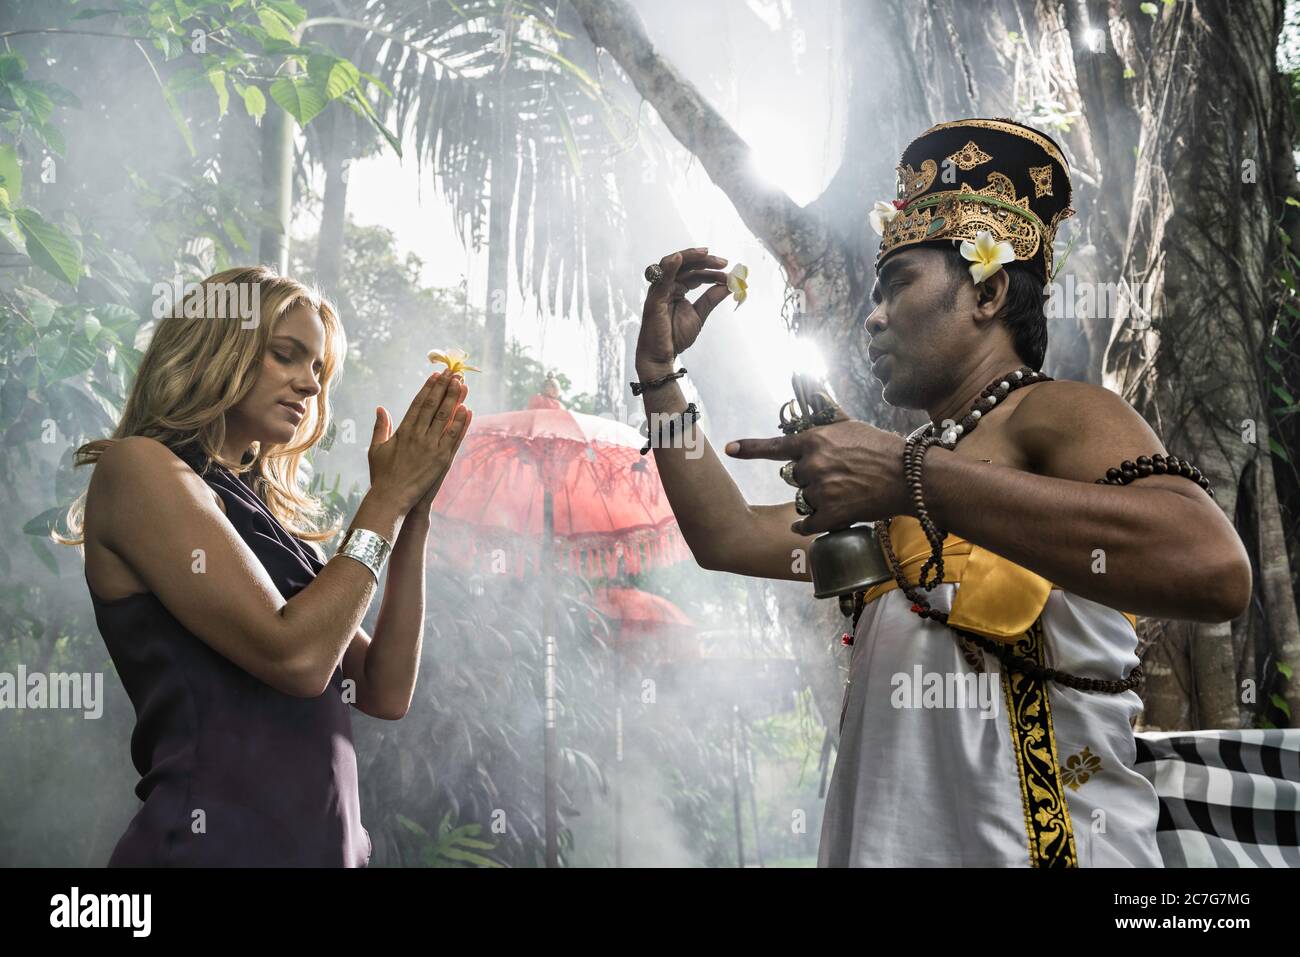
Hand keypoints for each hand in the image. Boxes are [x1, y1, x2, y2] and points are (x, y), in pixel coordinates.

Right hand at [368, 373, 472, 513]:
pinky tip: (468, 409)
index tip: (436, 375)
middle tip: (453, 372)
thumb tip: (380, 408)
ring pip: (446, 417)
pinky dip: (461, 423)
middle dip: (444, 387)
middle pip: (434, 405)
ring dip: (455, 399)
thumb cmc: (381, 475)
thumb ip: (380, 427)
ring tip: (462, 384)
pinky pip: (454, 437)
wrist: (391, 498)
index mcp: (403, 430)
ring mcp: (431, 446)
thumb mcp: (376, 448)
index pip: (418, 403)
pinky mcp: (442, 459)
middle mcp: (418, 435)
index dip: (428, 388)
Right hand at [636, 246, 731, 376]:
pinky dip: (668, 267)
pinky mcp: (654, 300)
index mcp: (676, 289)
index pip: (695, 273)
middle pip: (685, 265)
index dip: (712, 272)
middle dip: (705, 261)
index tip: (729, 275)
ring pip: (672, 265)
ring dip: (690, 257)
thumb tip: (728, 285)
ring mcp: (659, 291)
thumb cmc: (675, 338)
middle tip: (724, 262)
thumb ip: (711, 299)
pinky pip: (660, 279)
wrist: (662, 357)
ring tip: (706, 253)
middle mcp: (666, 286)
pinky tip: (678, 257)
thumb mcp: (699, 315)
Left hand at [724, 420, 910, 534]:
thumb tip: (813, 386)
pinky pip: (806, 524)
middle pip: (793, 477)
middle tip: (837, 475)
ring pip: (804, 499)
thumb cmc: (883, 448)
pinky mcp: (832, 515)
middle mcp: (813, 465)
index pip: (775, 446)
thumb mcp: (852, 425)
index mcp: (815, 441)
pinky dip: (806, 526)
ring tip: (845, 491)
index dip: (750, 449)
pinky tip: (810, 525)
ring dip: (817, 498)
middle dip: (809, 477)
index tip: (730, 449)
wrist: (909, 476)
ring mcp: (821, 491)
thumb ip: (827, 414)